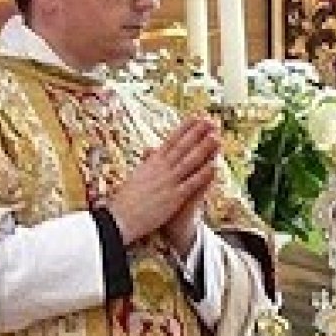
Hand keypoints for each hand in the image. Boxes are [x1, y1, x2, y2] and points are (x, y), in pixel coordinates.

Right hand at [107, 116, 220, 247]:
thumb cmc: (127, 199)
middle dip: (197, 133)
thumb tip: (150, 150)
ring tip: (216, 136)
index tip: (196, 117)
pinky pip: (191, 183)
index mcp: (152, 162)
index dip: (185, 128)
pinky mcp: (173, 197)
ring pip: (189, 161)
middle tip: (211, 120)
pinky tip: (214, 166)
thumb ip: (147, 162)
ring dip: (204, 148)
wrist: (119, 218)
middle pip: (182, 147)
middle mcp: (161, 169)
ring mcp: (168, 182)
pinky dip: (203, 174)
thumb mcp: (137, 175)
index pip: (171, 141)